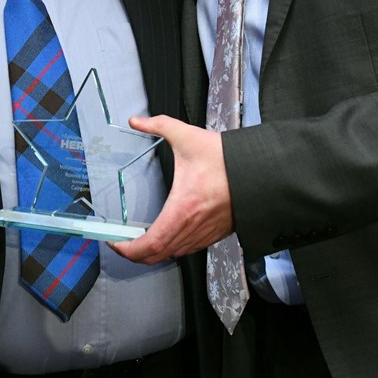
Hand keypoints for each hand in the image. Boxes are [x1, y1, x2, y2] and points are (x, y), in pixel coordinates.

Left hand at [111, 114, 233, 264]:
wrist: (261, 170)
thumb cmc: (227, 159)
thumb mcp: (187, 136)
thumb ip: (158, 125)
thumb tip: (137, 120)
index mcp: (182, 210)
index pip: (150, 245)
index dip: (128, 250)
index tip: (116, 243)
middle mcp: (193, 227)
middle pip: (158, 256)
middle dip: (136, 255)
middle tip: (123, 244)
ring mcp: (206, 233)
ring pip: (174, 254)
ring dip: (155, 253)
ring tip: (141, 241)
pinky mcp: (216, 232)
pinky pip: (189, 248)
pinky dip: (173, 248)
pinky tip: (168, 235)